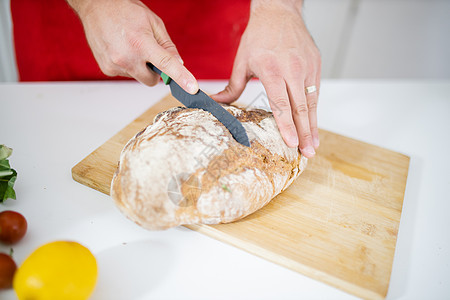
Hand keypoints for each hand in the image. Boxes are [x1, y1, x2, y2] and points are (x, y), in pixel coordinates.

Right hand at [69, 0, 198, 93]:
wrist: (96, 6)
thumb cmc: (125, 10)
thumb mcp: (153, 23)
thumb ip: (168, 46)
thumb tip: (178, 63)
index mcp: (141, 44)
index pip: (166, 65)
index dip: (181, 77)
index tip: (191, 88)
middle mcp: (126, 57)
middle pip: (151, 81)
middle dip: (154, 72)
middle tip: (149, 55)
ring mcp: (115, 65)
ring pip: (138, 77)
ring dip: (139, 67)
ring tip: (130, 46)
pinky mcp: (106, 69)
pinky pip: (125, 74)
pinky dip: (127, 65)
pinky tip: (120, 49)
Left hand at [212, 0, 320, 157]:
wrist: (279, 11)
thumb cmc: (259, 36)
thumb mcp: (242, 61)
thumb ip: (233, 87)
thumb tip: (217, 103)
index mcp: (272, 69)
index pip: (281, 104)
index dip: (287, 125)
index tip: (291, 143)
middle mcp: (293, 69)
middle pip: (300, 108)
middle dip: (304, 133)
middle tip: (307, 153)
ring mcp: (307, 67)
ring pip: (312, 103)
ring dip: (313, 126)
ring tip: (313, 145)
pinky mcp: (316, 65)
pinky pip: (315, 93)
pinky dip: (314, 111)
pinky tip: (312, 126)